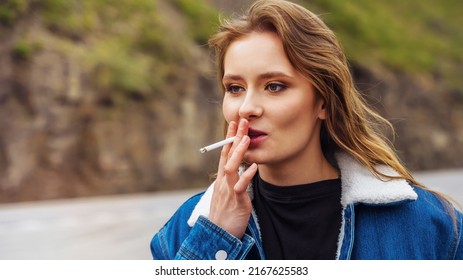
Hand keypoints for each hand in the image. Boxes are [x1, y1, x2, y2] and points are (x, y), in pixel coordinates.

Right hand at [208, 119, 257, 238]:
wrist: (218, 235)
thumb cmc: (225, 215)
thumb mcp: (228, 194)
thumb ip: (233, 181)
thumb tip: (241, 169)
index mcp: (222, 179)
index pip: (224, 154)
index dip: (229, 138)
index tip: (234, 124)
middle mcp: (223, 182)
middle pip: (227, 156)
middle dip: (234, 138)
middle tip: (241, 121)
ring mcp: (228, 191)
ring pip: (231, 168)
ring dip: (238, 152)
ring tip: (246, 138)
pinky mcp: (235, 201)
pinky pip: (240, 187)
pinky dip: (246, 176)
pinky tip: (253, 166)